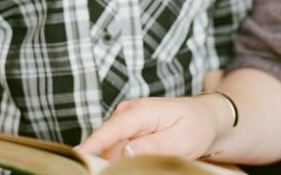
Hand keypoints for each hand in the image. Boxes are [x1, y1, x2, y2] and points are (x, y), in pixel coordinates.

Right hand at [78, 95, 227, 159]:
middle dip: (106, 160)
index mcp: (141, 111)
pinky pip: (116, 148)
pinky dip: (122, 159)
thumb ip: (152, 145)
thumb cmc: (196, 126)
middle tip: (123, 169)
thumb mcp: (180, 140)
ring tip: (149, 159)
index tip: (76, 156)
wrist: (204, 118)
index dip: (91, 145)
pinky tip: (134, 163)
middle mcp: (127, 113)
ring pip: (110, 147)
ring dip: (116, 161)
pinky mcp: (126, 130)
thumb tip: (125, 151)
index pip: (110, 130)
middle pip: (106, 142)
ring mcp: (125, 120)